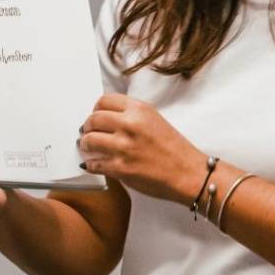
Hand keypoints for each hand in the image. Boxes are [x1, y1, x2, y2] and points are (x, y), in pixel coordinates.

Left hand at [78, 93, 206, 205]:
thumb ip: (131, 116)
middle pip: (93, 119)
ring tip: (89, 147)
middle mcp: (130, 124)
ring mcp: (123, 147)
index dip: (96, 109)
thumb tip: (106, 119)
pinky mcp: (120, 168)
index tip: (95, 116)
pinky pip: (94, 163)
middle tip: (88, 132)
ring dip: (85, 144)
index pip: (104, 101)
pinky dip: (91, 164)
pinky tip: (93, 164)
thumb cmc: (175, 149)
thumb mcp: (155, 120)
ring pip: (89, 140)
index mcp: (139, 109)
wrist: (188, 173)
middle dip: (87, 127)